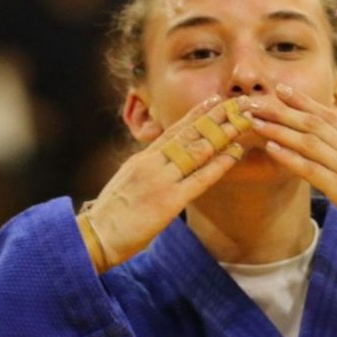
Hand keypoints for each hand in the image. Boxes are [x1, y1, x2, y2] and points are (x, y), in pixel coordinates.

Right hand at [78, 96, 253, 270]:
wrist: (93, 236)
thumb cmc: (110, 217)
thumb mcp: (128, 184)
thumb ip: (146, 171)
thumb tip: (162, 164)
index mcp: (142, 159)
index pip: (174, 131)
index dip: (197, 114)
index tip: (214, 100)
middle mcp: (152, 163)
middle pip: (189, 133)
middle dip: (216, 116)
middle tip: (237, 102)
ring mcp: (161, 180)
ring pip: (197, 150)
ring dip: (223, 134)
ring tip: (243, 121)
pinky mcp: (168, 201)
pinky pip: (199, 178)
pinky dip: (219, 164)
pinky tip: (235, 153)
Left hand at [250, 85, 336, 244]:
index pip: (328, 116)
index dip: (302, 102)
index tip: (281, 90)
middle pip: (312, 122)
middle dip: (280, 109)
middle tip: (255, 98)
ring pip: (307, 141)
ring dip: (277, 128)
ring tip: (254, 118)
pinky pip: (310, 169)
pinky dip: (288, 157)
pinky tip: (269, 148)